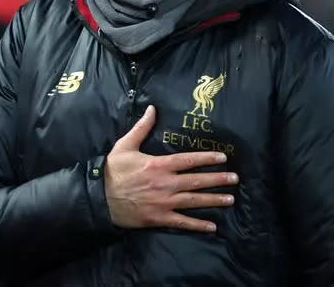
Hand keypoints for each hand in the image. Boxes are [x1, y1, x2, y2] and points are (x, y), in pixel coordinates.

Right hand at [104, 105, 238, 232]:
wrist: (99, 197)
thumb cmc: (113, 170)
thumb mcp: (125, 145)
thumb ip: (142, 127)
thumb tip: (152, 108)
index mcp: (158, 165)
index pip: (188, 160)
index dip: (207, 158)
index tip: (223, 158)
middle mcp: (165, 183)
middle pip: (196, 181)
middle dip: (217, 180)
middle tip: (235, 179)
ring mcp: (163, 202)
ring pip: (194, 201)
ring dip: (213, 200)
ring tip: (230, 199)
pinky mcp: (159, 218)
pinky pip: (182, 222)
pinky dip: (198, 224)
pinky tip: (212, 226)